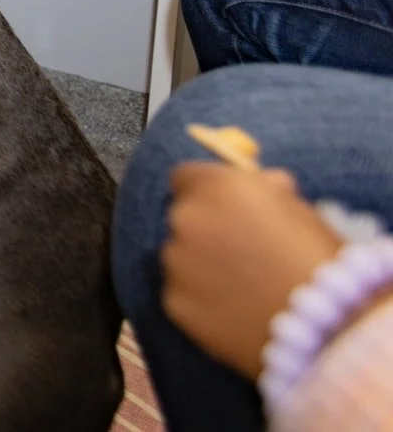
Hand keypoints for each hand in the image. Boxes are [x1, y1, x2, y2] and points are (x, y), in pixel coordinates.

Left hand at [160, 163, 342, 378]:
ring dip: (201, 265)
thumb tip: (262, 183)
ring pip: (180, 256)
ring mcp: (176, 262)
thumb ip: (267, 191)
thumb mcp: (302, 210)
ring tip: (244, 287)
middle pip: (185, 217)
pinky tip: (236, 311)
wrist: (327, 326)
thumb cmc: (322, 261)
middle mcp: (186, 219)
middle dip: (207, 229)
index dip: (209, 192)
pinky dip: (201, 300)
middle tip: (243, 253)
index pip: (188, 177)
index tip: (228, 210)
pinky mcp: (175, 303)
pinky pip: (182, 293)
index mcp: (217, 188)